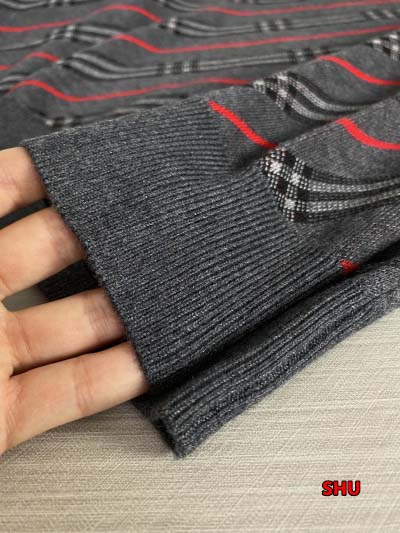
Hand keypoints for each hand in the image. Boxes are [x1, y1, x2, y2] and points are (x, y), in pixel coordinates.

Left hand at [0, 147, 148, 455]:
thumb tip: (1, 163)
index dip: (32, 179)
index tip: (79, 163)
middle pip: (42, 258)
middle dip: (97, 239)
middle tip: (144, 222)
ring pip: (67, 328)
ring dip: (118, 310)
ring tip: (164, 286)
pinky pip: (65, 393)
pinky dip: (110, 378)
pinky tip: (147, 358)